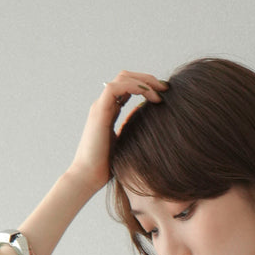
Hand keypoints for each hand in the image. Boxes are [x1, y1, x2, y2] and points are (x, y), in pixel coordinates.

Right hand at [67, 70, 168, 194]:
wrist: (89, 177)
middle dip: (147, 79)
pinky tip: (149, 94)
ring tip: (160, 91)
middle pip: (126, 78)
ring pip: (122, 78)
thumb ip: (134, 130)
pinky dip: (134, 86)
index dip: (146, 86)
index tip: (164, 93)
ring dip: (143, 80)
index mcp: (110, 112)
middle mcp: (104, 105)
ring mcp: (101, 106)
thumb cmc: (108, 167)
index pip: (128, 88)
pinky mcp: (99, 111)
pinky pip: (115, 88)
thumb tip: (149, 121)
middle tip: (166, 87)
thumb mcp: (127, 144)